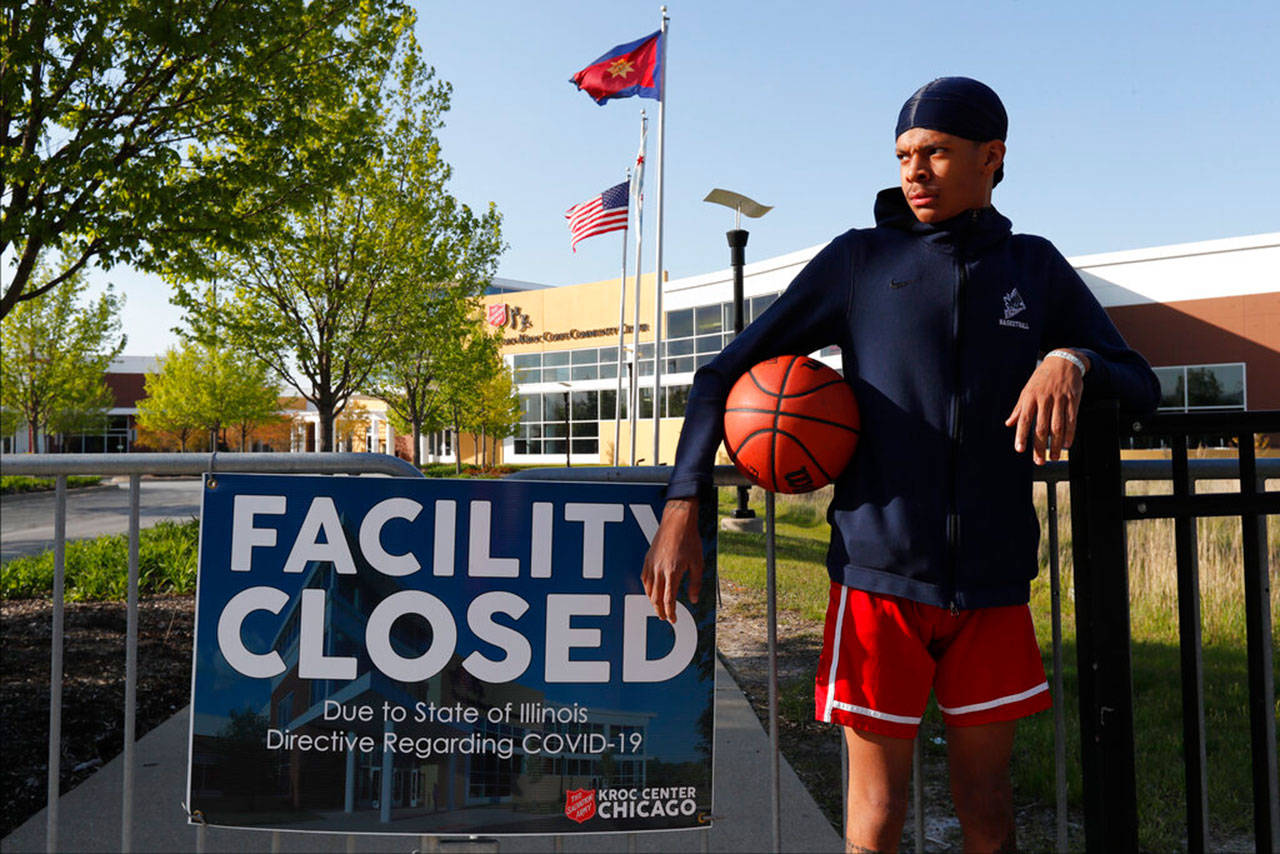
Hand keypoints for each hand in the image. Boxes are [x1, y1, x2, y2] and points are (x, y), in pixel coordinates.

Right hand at [641, 498, 702, 623]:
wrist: (677, 521)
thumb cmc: (690, 540)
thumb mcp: (698, 563)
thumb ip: (695, 583)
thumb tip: (694, 600)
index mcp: (672, 572)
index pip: (669, 599)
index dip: (671, 612)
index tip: (673, 620)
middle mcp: (659, 570)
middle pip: (656, 597)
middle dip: (659, 610)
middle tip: (664, 618)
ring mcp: (651, 564)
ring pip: (648, 589)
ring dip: (652, 601)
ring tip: (657, 608)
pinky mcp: (648, 558)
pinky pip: (644, 578)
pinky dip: (647, 588)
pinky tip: (650, 591)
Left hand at [1004, 350, 1089, 463]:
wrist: (1063, 361)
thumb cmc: (1042, 378)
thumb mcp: (1027, 390)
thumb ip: (1019, 409)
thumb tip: (1008, 424)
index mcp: (1030, 397)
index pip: (1024, 420)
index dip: (1021, 435)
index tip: (1020, 449)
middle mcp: (1044, 399)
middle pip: (1041, 427)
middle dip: (1040, 447)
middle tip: (1040, 461)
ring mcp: (1060, 399)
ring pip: (1058, 426)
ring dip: (1055, 444)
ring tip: (1054, 457)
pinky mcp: (1073, 399)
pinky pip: (1072, 420)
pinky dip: (1070, 433)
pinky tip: (1066, 444)